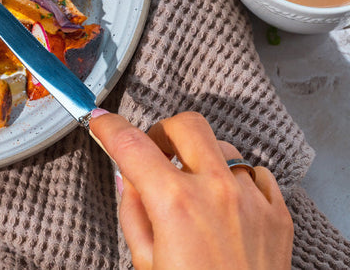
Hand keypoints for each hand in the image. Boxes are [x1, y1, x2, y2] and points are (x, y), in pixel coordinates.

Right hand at [90, 110, 292, 269]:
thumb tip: (129, 179)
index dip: (109, 128)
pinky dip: (238, 182)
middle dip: (163, 132)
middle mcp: (216, 191)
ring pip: (224, 149)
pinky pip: (257, 175)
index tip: (100, 123)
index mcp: (174, 203)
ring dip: (202, 160)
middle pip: (186, 126)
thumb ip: (133, 212)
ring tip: (193, 187)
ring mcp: (252, 200)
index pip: (131, 144)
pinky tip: (226, 204)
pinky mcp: (279, 214)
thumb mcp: (145, 262)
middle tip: (153, 151)